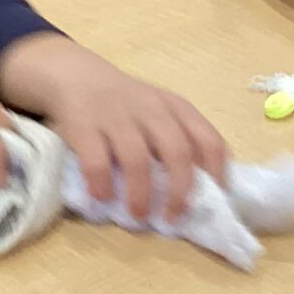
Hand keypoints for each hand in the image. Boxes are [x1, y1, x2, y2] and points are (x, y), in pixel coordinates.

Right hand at [0, 37, 225, 222]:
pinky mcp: (85, 126)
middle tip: (173, 216)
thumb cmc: (127, 106)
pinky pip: (97, 162)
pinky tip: (103, 197)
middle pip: (176, 152)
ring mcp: (117, 116)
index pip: (208, 139)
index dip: (216, 171)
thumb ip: (181, 139)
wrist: (77, 77)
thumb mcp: (161, 112)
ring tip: (139, 215)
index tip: (214, 197)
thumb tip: (203, 186)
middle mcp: (151, 110)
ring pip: (137, 160)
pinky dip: (102, 186)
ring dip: (140, 194)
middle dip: (179, 191)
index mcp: (176, 108)